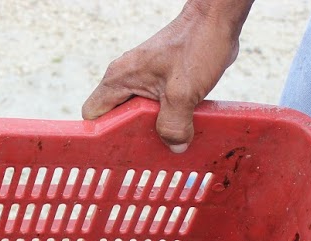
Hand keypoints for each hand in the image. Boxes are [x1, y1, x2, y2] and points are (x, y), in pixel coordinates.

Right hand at [81, 1, 249, 150]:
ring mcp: (143, 79)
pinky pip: (156, 107)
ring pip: (138, 115)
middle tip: (148, 150)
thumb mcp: (183, 92)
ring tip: (168, 142)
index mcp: (119, 78)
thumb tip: (174, 147)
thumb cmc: (196, 45)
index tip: (118, 149)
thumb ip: (174, 124)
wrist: (217, 20)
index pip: (93, 114)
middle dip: (131, 137)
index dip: (101, 135)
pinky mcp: (161, 81)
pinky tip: (183, 128)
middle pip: (116, 118)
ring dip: (153, 130)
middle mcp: (127, 79)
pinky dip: (167, 119)